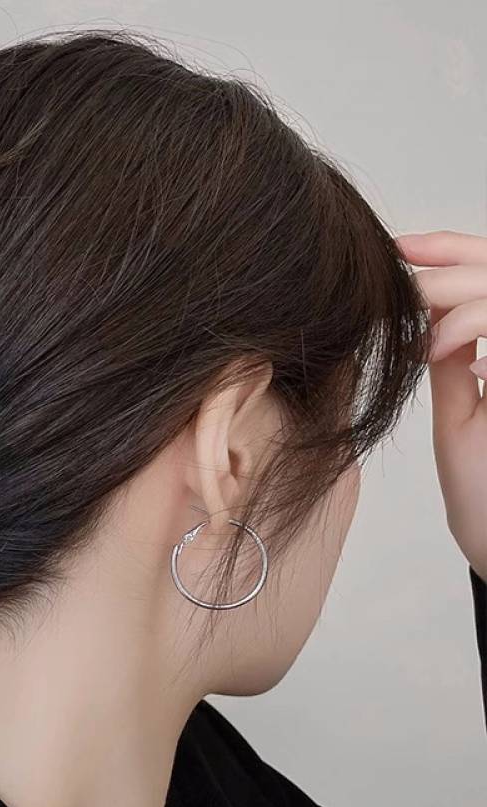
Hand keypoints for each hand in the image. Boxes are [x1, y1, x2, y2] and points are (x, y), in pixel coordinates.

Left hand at [395, 230, 486, 579]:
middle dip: (451, 272)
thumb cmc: (485, 491)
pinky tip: (452, 356)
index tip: (397, 247)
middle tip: (402, 289)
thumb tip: (426, 318)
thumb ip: (458, 362)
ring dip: (467, 305)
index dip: (451, 249)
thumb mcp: (464, 414)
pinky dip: (482, 335)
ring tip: (430, 343)